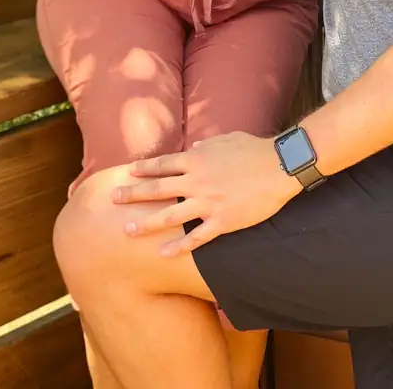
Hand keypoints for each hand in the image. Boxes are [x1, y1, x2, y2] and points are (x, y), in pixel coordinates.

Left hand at [111, 132, 299, 256]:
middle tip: (113, 199)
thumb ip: (207, 144)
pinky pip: (196, 237)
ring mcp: (208, 202)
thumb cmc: (254, 149)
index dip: (144, 168)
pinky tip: (164, 254)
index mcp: (197, 158)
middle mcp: (197, 181)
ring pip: (169, 216)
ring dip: (146, 224)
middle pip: (157, 189)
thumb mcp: (227, 139)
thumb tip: (195, 145)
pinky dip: (179, 247)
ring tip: (127, 230)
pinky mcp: (222, 221)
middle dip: (132, 194)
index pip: (163, 164)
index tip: (128, 171)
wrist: (279, 167)